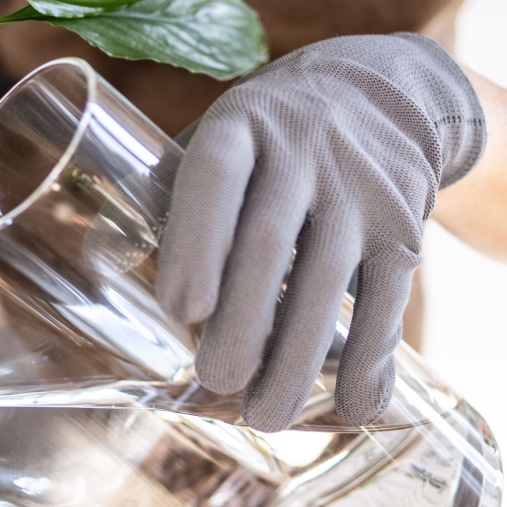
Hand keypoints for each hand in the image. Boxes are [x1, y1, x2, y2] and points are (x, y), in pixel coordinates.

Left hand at [158, 33, 485, 430]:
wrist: (386, 89)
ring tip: (266, 416)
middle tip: (217, 380)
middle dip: (242, 323)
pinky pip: (387, 299)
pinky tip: (352, 408)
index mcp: (241, 125)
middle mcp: (303, 150)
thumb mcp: (223, 133)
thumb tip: (101, 254)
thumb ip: (171, 189)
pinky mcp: (405, 226)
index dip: (196, 242)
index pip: (214, 176)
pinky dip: (371, 359)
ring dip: (297, 359)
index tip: (182, 311)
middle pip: (268, 243)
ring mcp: (360, 188)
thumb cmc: (271, 135)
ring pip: (327, 281)